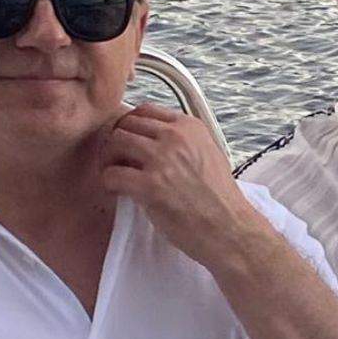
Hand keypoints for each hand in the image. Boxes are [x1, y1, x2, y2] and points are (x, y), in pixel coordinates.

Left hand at [101, 101, 265, 265]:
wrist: (229, 227)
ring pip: (115, 142)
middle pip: (126, 124)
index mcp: (190, 127)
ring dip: (110, 159)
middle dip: (118, 141)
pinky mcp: (150, 185)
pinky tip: (117, 192)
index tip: (131, 142)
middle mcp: (175, 136)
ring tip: (117, 176)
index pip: (145, 110)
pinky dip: (109, 182)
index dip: (132, 126)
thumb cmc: (220, 197)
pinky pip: (111, 174)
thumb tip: (154, 140)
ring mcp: (161, 159)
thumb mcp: (209, 154)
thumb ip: (184, 141)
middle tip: (119, 160)